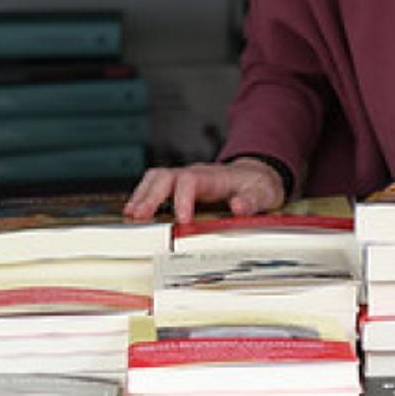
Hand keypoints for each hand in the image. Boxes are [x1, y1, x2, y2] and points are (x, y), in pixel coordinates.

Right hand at [122, 158, 285, 222]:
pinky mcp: (178, 188)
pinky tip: (136, 213)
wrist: (256, 177)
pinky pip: (155, 187)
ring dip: (141, 196)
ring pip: (155, 179)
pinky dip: (143, 198)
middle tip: (139, 216)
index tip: (182, 220)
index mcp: (213, 176)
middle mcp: (194, 174)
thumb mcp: (263, 194)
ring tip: (131, 216)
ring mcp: (184, 179)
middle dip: (150, 196)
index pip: (190, 180)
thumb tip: (238, 206)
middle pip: (164, 176)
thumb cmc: (256, 186)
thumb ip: (252, 201)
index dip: (182, 200)